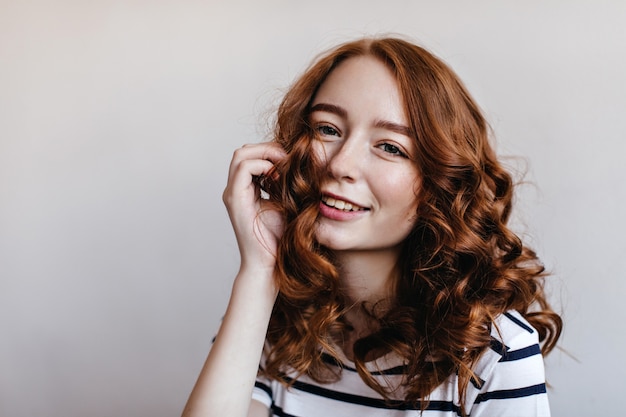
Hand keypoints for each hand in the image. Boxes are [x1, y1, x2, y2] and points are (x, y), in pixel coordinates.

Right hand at [222, 142, 286, 272]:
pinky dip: (262, 165)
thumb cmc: (279, 239)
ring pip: (241, 155)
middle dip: (267, 148)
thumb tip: (300, 165)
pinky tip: (277, 177)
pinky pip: (243, 168)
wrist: (269, 263)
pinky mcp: (235, 199)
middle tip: (287, 158)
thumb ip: (285, 184)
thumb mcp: (285, 203)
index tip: (290, 161)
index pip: (251, 156)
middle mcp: (235, 189)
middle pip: (244, 151)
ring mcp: (232, 194)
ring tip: (283, 165)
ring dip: (265, 154)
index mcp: (245, 190)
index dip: (270, 152)